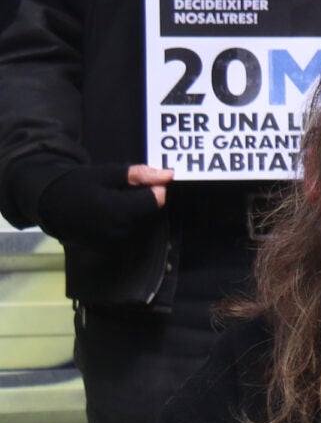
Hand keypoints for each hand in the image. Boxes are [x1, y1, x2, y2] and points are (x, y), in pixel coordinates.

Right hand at [33, 162, 169, 246]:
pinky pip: (129, 234)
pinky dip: (125, 222)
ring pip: (140, 224)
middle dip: (142, 201)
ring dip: (134, 212)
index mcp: (117, 210)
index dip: (155, 189)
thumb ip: (138, 175)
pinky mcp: (109, 249)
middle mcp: (118, 230)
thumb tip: (169, 176)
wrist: (49, 204)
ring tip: (113, 202)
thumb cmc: (78, 184)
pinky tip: (110, 214)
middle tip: (122, 191)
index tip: (146, 182)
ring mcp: (113, 243)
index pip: (154, 201)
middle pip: (148, 213)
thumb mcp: (107, 173)